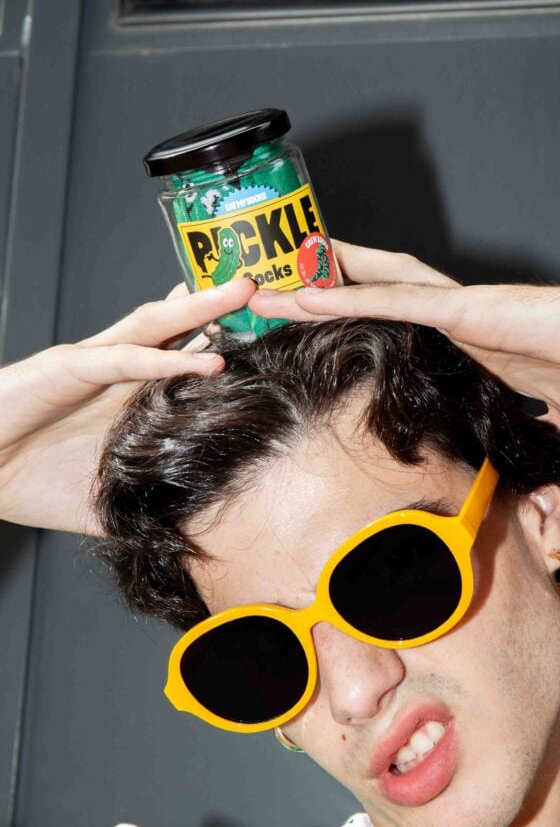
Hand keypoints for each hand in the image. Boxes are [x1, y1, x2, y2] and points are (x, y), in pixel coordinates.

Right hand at [0, 279, 255, 534]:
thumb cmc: (32, 481)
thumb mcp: (108, 501)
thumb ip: (150, 508)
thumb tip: (194, 537)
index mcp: (123, 393)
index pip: (177, 356)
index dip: (216, 339)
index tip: (258, 331)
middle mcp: (112, 370)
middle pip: (173, 327)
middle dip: (217, 306)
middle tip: (260, 290)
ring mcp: (90, 364)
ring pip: (153, 326)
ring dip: (199, 310)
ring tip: (240, 294)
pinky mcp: (65, 369)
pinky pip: (121, 358)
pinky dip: (164, 358)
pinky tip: (203, 359)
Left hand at [249, 241, 559, 446]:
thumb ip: (532, 433)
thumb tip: (520, 462)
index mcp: (483, 345)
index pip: (408, 327)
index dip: (365, 322)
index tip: (329, 328)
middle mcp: (466, 318)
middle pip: (379, 295)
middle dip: (326, 292)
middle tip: (275, 292)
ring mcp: (468, 310)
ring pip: (375, 288)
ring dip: (319, 286)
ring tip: (267, 285)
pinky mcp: (477, 311)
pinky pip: (399, 302)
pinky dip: (350, 296)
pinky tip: (308, 292)